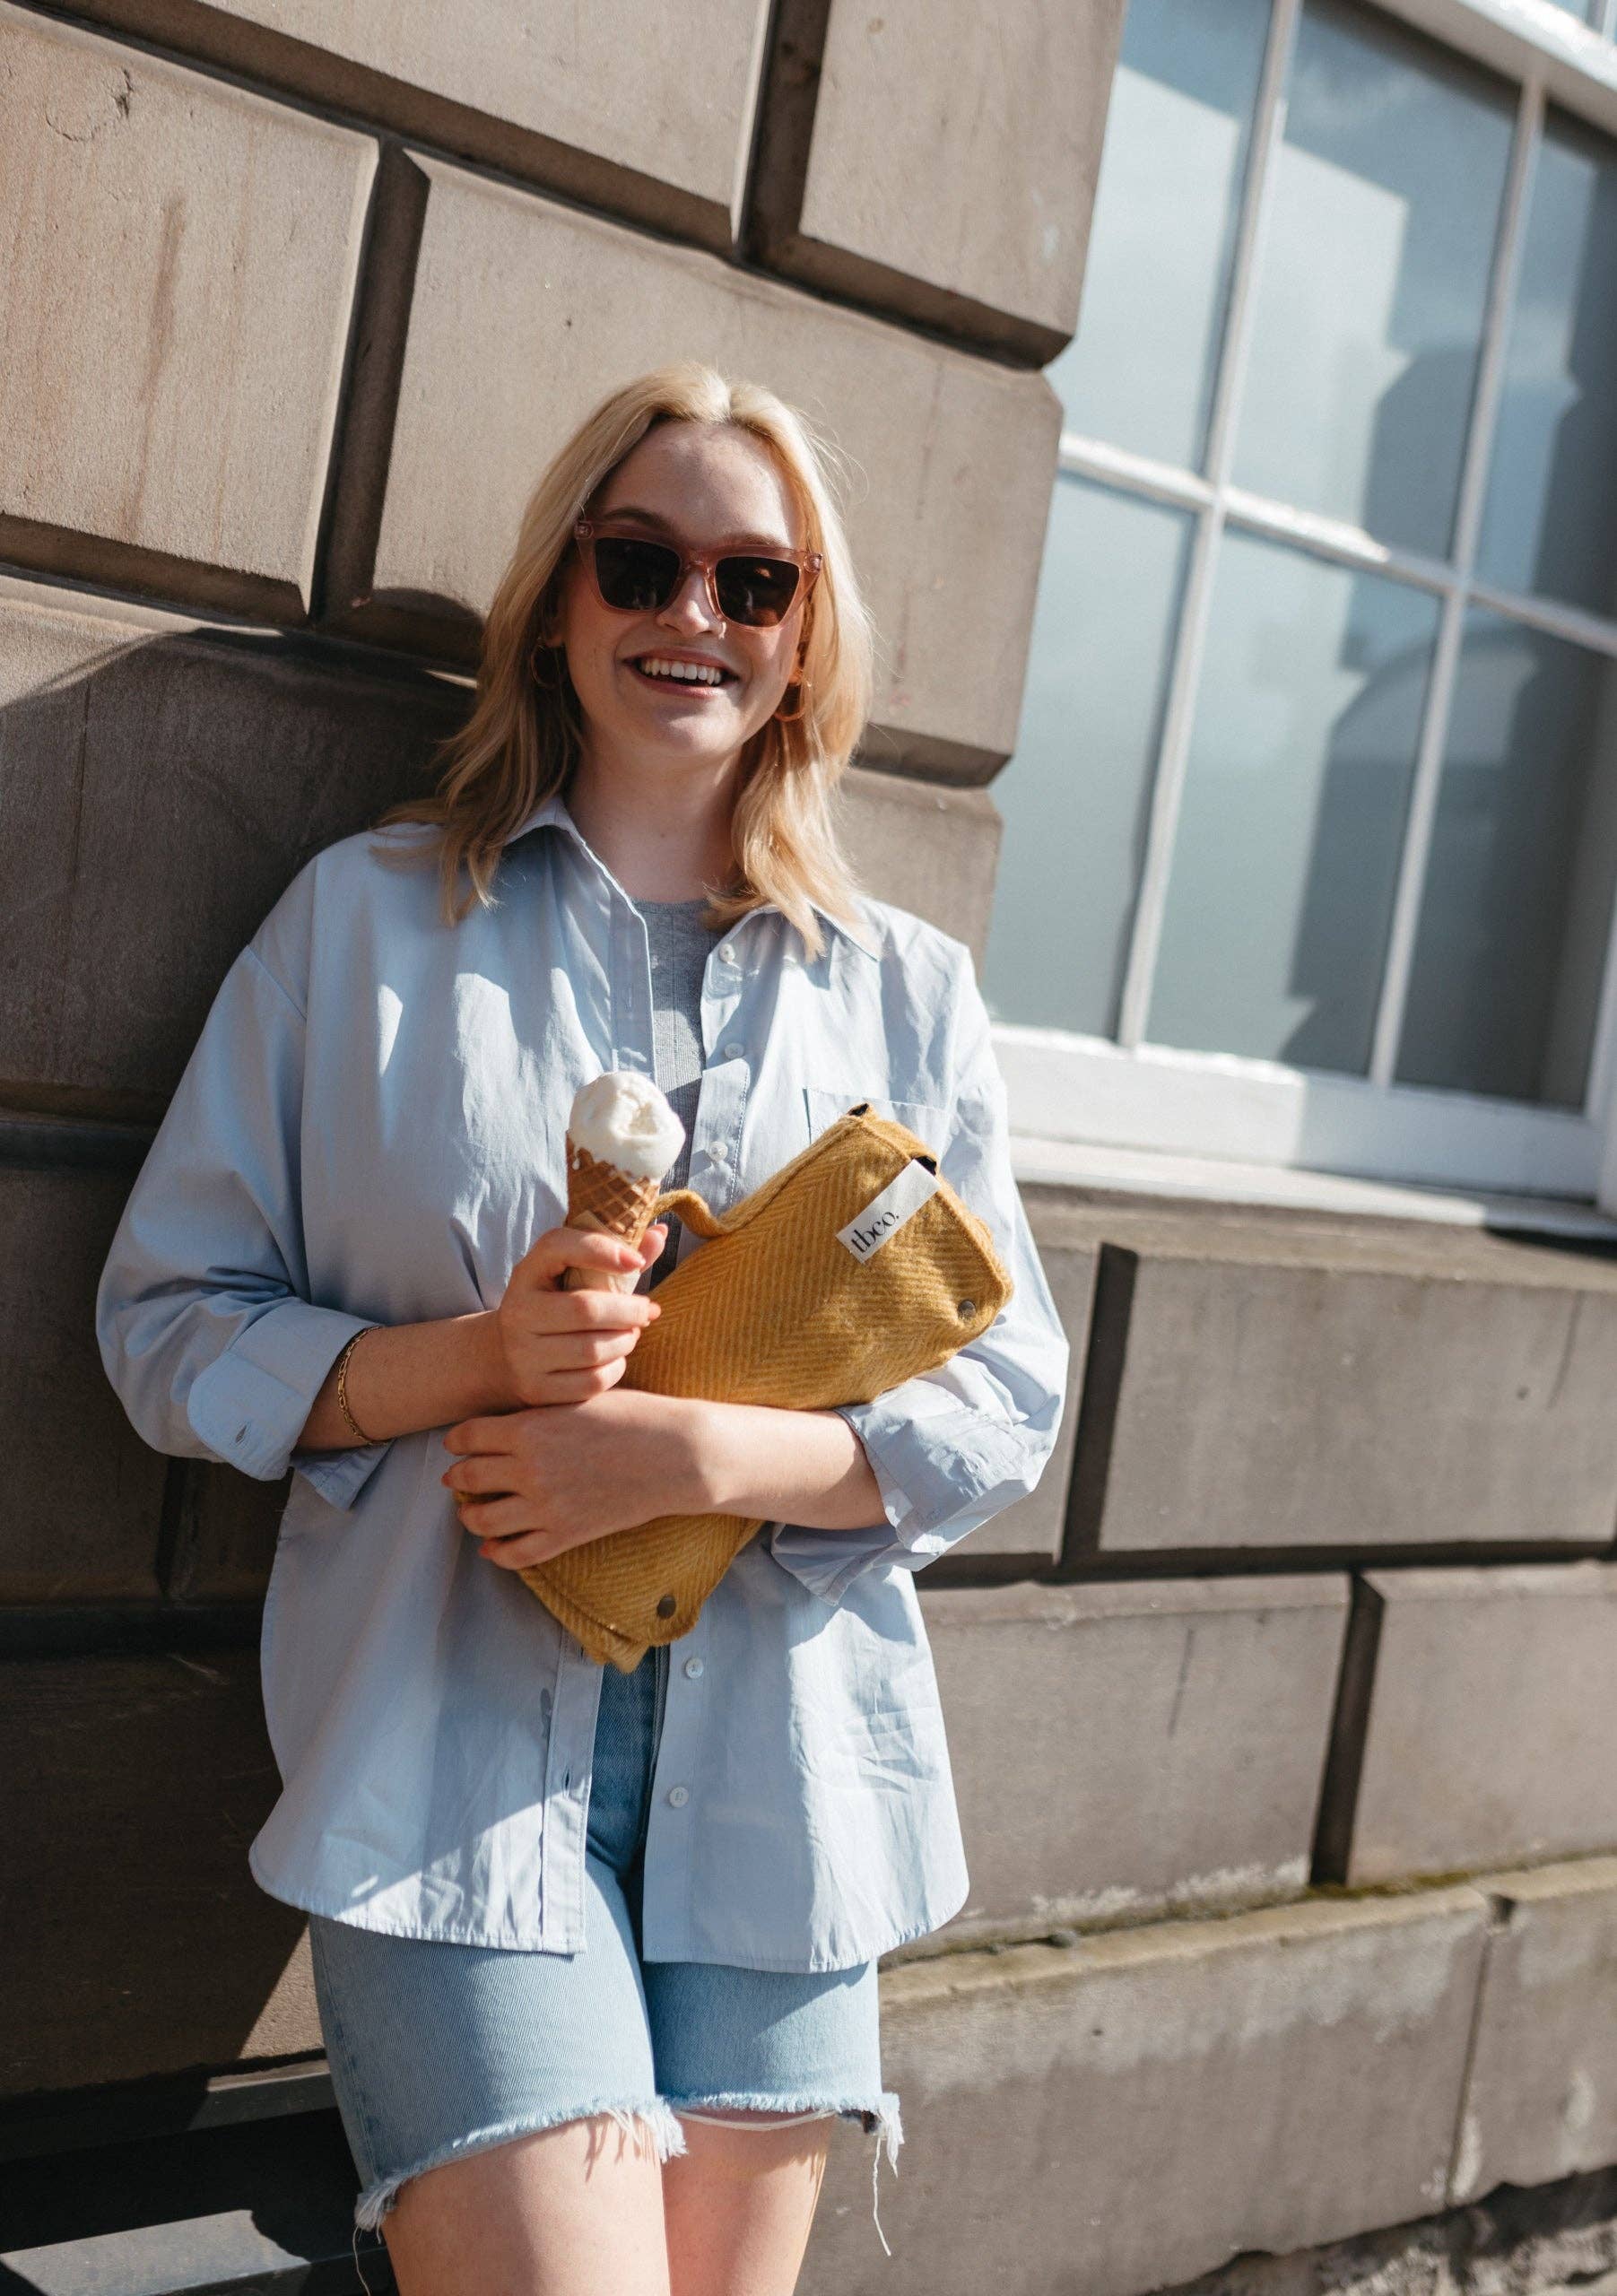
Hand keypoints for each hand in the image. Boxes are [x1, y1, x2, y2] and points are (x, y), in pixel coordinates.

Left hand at [441, 1389, 711, 1567]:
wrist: (673, 1455)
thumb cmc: (632, 1418)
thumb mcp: (577, 1401)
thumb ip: (536, 1413)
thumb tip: (504, 1425)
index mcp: (529, 1428)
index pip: (468, 1436)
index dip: (457, 1439)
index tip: (457, 1443)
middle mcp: (528, 1468)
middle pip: (468, 1476)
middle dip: (457, 1476)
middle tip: (457, 1476)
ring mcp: (545, 1505)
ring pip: (481, 1519)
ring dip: (468, 1515)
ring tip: (471, 1510)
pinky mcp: (565, 1534)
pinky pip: (516, 1553)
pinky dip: (496, 1552)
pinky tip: (492, 1546)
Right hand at [491, 1222, 667, 1407]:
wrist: (506, 1355)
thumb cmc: (555, 1304)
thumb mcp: (572, 1274)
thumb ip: (614, 1253)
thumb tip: (660, 1232)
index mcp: (527, 1273)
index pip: (558, 1247)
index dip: (601, 1249)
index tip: (637, 1262)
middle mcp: (518, 1312)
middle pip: (586, 1309)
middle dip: (630, 1310)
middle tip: (648, 1310)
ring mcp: (523, 1354)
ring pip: (593, 1350)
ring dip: (626, 1340)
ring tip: (632, 1333)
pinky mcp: (536, 1389)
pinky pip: (592, 1381)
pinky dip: (616, 1368)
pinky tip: (616, 1357)